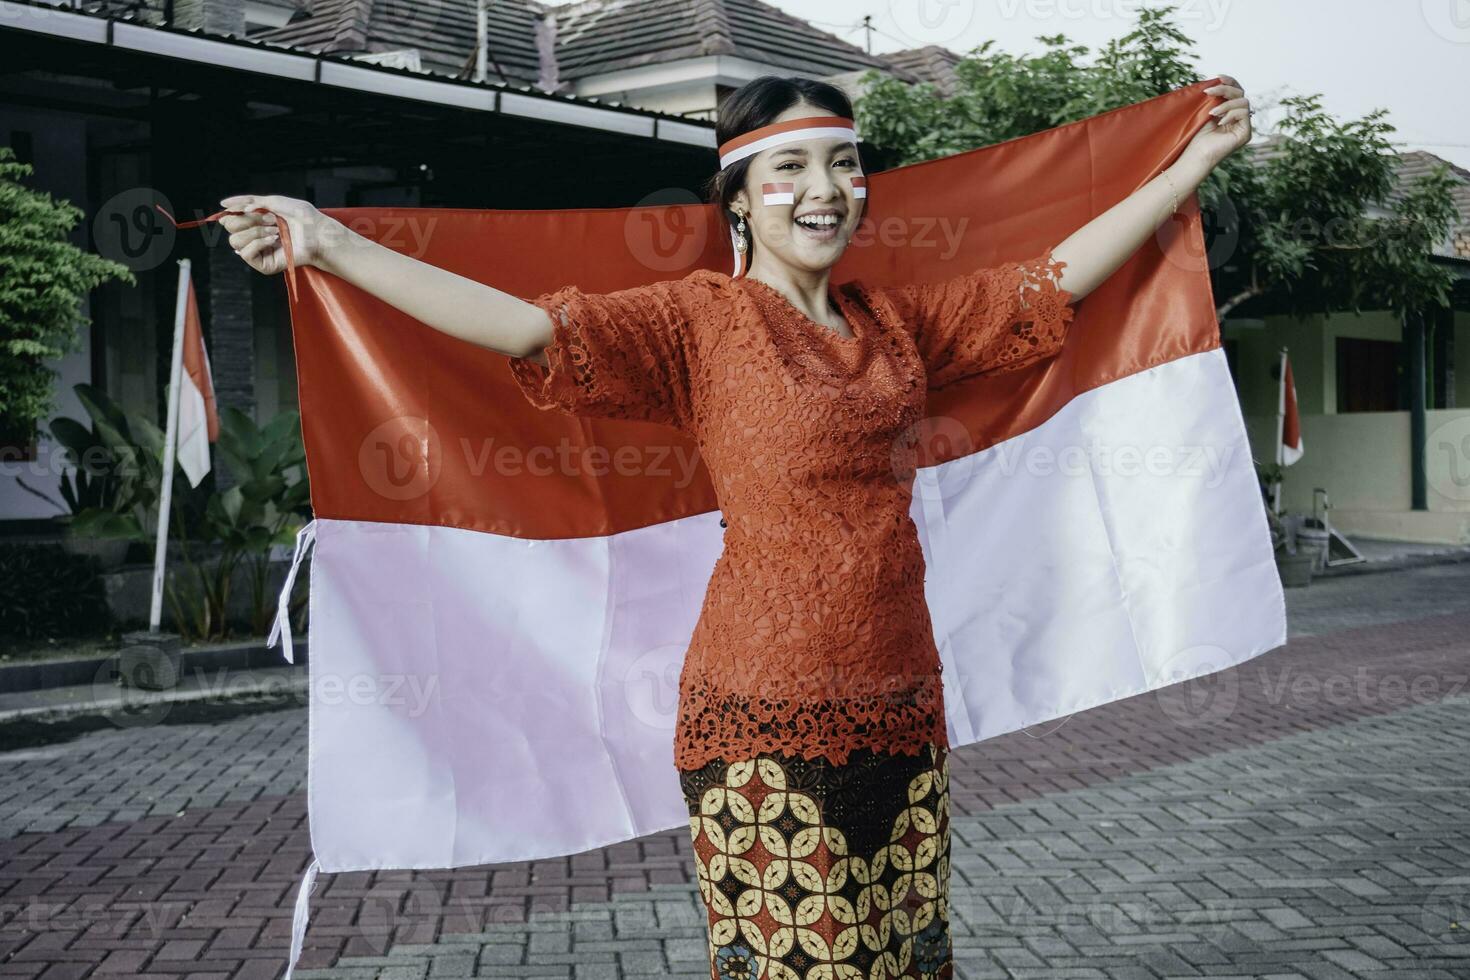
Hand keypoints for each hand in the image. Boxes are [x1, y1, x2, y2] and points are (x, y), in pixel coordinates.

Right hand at [218, 194, 338, 274]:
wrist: (318, 233)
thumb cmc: (302, 217)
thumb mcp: (273, 201)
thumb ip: (248, 201)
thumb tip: (223, 205)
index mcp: (254, 223)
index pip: (230, 219)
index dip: (235, 212)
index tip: (251, 208)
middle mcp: (254, 237)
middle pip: (230, 228)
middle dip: (249, 220)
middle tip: (272, 220)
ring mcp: (259, 252)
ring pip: (235, 241)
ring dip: (255, 231)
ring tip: (275, 230)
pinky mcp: (264, 264)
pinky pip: (246, 254)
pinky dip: (258, 243)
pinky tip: (274, 240)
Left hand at [1181, 74, 1251, 174]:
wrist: (1195, 154)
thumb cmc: (1196, 135)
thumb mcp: (1205, 110)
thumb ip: (1214, 97)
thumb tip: (1217, 80)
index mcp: (1230, 111)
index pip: (1236, 90)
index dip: (1229, 81)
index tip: (1217, 77)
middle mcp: (1239, 117)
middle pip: (1240, 93)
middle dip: (1224, 90)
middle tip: (1208, 93)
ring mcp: (1243, 125)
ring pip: (1243, 102)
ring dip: (1226, 104)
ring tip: (1211, 113)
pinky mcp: (1246, 134)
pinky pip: (1244, 114)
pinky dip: (1231, 114)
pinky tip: (1220, 122)